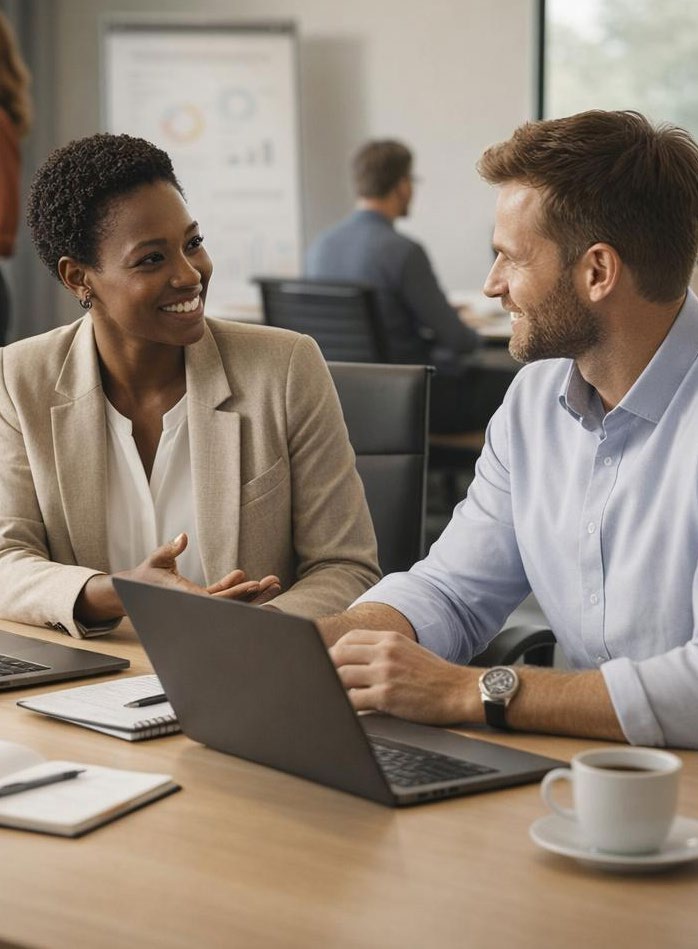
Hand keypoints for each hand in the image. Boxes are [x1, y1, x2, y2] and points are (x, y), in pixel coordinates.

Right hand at [121, 534, 281, 604]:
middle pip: (231, 603)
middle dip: (254, 594)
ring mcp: (200, 603)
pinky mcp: (200, 599)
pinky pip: (222, 595)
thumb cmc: (145, 574)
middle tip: (275, 583)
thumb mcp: (156, 559)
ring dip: (252, 593)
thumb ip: (170, 549)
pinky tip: (245, 576)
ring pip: (230, 601)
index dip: (237, 592)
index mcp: (186, 596)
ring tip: (273, 583)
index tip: (255, 585)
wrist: (135, 591)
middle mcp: (196, 604)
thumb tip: (183, 537)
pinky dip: (235, 588)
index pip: (217, 597)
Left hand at [330, 629, 477, 724]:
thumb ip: (382, 650)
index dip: (334, 650)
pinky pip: (353, 700)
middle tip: (323, 680)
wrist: (459, 690)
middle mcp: (385, 652)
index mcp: (389, 639)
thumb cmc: (434, 674)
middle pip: (339, 655)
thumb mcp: (408, 650)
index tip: (330, 662)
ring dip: (334, 686)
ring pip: (341, 676)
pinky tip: (347, 709)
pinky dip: (345, 705)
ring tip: (333, 695)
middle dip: (327, 668)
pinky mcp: (386, 696)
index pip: (349, 638)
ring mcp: (385, 673)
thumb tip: (354, 658)